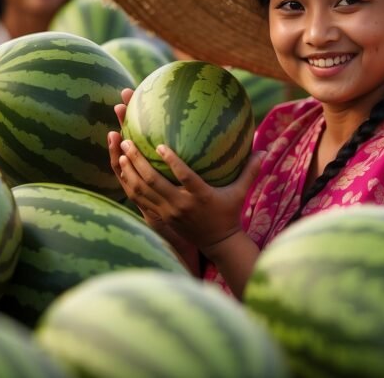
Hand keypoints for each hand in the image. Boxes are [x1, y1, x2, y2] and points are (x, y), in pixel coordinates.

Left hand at [108, 127, 264, 252]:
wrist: (217, 242)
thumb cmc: (229, 213)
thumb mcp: (241, 193)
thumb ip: (250, 171)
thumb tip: (263, 149)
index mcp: (200, 196)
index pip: (184, 177)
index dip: (171, 162)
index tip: (159, 146)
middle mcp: (181, 204)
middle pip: (154, 182)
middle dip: (137, 161)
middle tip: (127, 140)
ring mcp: (168, 212)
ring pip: (142, 191)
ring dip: (129, 171)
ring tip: (121, 150)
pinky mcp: (160, 217)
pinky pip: (140, 199)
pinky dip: (130, 184)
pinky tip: (122, 168)